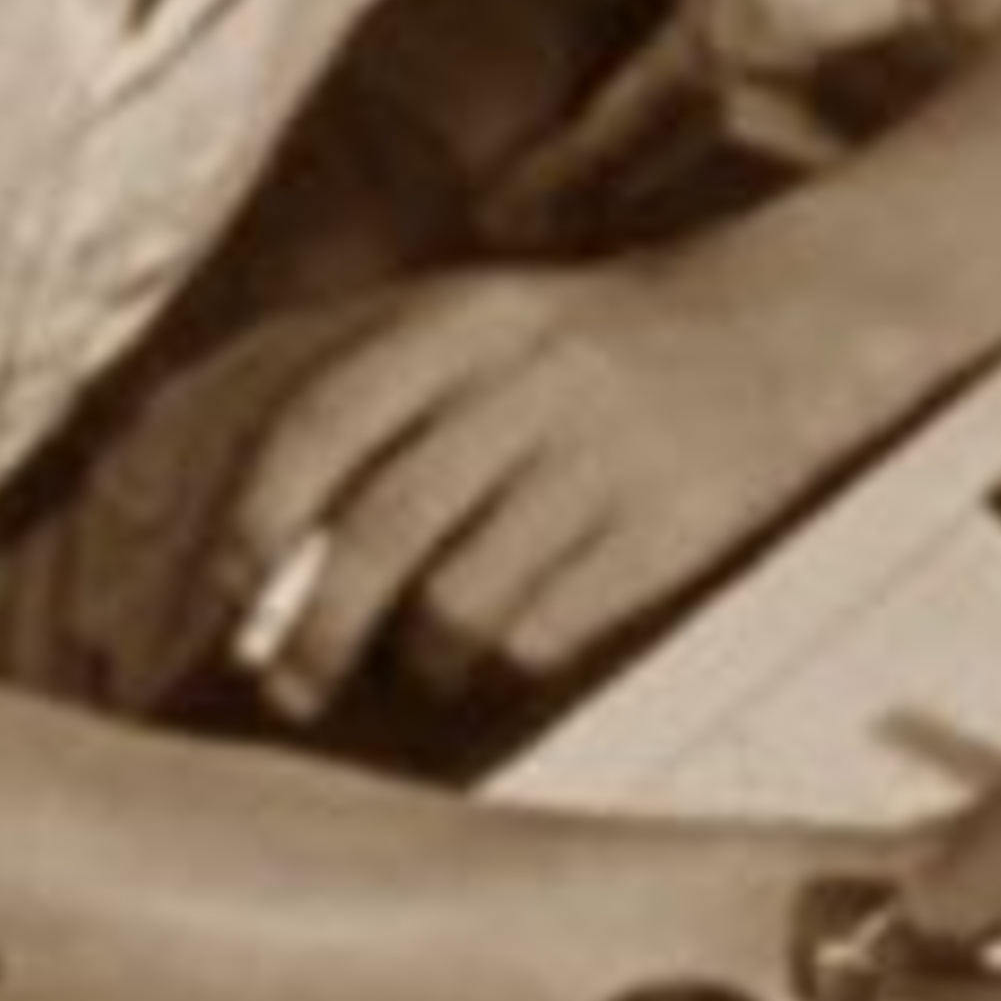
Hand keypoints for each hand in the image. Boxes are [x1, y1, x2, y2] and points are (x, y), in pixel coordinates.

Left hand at [217, 260, 832, 721]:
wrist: (776, 323)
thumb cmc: (584, 341)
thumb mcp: (473, 319)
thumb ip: (367, 387)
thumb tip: (247, 504)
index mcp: (457, 319)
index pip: (319, 419)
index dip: (253, 516)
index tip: (224, 588)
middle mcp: (520, 380)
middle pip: (378, 526)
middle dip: (313, 625)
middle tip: (283, 682)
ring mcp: (594, 457)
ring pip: (457, 597)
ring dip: (414, 657)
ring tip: (415, 664)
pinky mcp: (662, 531)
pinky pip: (545, 630)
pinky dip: (506, 657)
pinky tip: (509, 640)